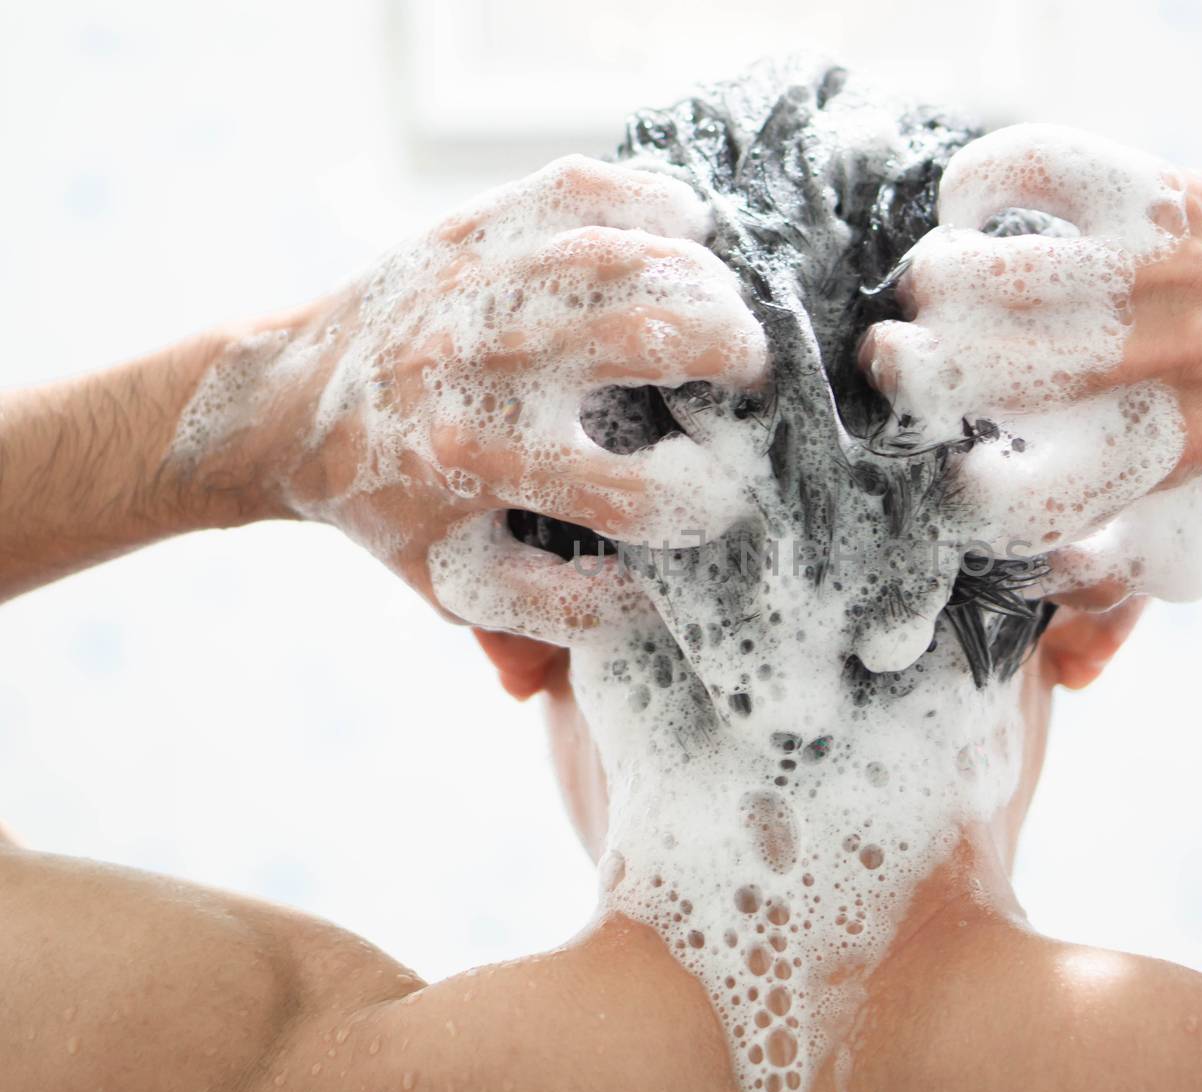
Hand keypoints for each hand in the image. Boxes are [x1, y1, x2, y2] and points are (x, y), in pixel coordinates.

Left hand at [179, 156, 767, 641]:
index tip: (719, 499)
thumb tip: (627, 632)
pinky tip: (688, 231)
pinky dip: (653, 199)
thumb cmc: (390, 506)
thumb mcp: (451, 582)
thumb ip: (541, 623)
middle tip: (751, 378)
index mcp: (477, 466)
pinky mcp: (474, 227)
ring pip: (626, 253)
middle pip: (648, 339)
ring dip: (707, 281)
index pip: (633, 495)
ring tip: (734, 310)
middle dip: (732, 359)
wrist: (288, 403)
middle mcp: (481, 366)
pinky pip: (584, 187)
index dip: (703, 502)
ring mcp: (478, 285)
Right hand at [861, 125, 1201, 608]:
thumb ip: (1121, 598)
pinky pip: (1038, 167)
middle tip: (901, 369)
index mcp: (1164, 463)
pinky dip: (981, 183)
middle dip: (910, 376)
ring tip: (930, 298)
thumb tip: (1062, 675)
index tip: (946, 480)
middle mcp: (1161, 371)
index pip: (1021, 506)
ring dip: (931, 287)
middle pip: (978, 375)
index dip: (958, 500)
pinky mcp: (1159, 195)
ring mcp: (1158, 277)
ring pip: (987, 274)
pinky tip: (971, 210)